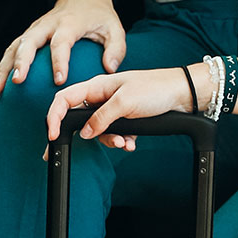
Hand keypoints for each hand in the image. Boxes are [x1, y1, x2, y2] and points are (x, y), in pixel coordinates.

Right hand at [0, 0, 124, 95]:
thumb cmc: (98, 14)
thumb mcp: (115, 28)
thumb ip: (116, 49)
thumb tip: (109, 68)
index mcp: (69, 23)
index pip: (61, 43)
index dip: (59, 61)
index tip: (59, 80)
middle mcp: (48, 24)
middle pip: (29, 42)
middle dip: (21, 62)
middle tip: (17, 81)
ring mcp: (36, 28)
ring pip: (15, 46)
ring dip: (5, 67)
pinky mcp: (29, 33)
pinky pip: (12, 48)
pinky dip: (4, 65)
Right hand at [48, 63, 198, 147]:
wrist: (184, 92)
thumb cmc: (156, 88)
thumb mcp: (125, 103)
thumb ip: (102, 118)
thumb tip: (85, 132)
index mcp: (97, 86)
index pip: (64, 100)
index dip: (54, 117)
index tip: (53, 135)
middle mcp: (102, 96)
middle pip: (80, 118)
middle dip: (82, 135)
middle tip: (63, 151)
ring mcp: (115, 107)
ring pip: (99, 130)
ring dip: (110, 140)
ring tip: (124, 143)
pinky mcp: (127, 118)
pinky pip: (116, 133)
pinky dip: (123, 140)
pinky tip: (132, 143)